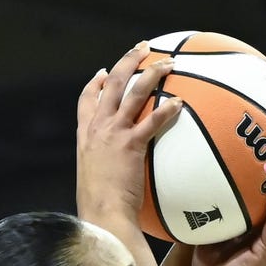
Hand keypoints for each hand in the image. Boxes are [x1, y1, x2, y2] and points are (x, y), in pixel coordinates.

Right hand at [76, 41, 182, 219]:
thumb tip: (117, 176)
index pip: (86, 103)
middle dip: (126, 62)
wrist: (101, 216)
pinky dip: (167, 109)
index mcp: (85, 138)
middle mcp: (97, 130)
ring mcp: (113, 135)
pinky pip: (153, 120)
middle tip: (141, 49)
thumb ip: (104, 169)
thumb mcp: (94, 182)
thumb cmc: (98, 209)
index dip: (95, 84)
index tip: (103, 73)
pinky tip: (180, 102)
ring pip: (133, 92)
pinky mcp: (131, 145)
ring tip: (168, 63)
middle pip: (110, 85)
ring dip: (151, 73)